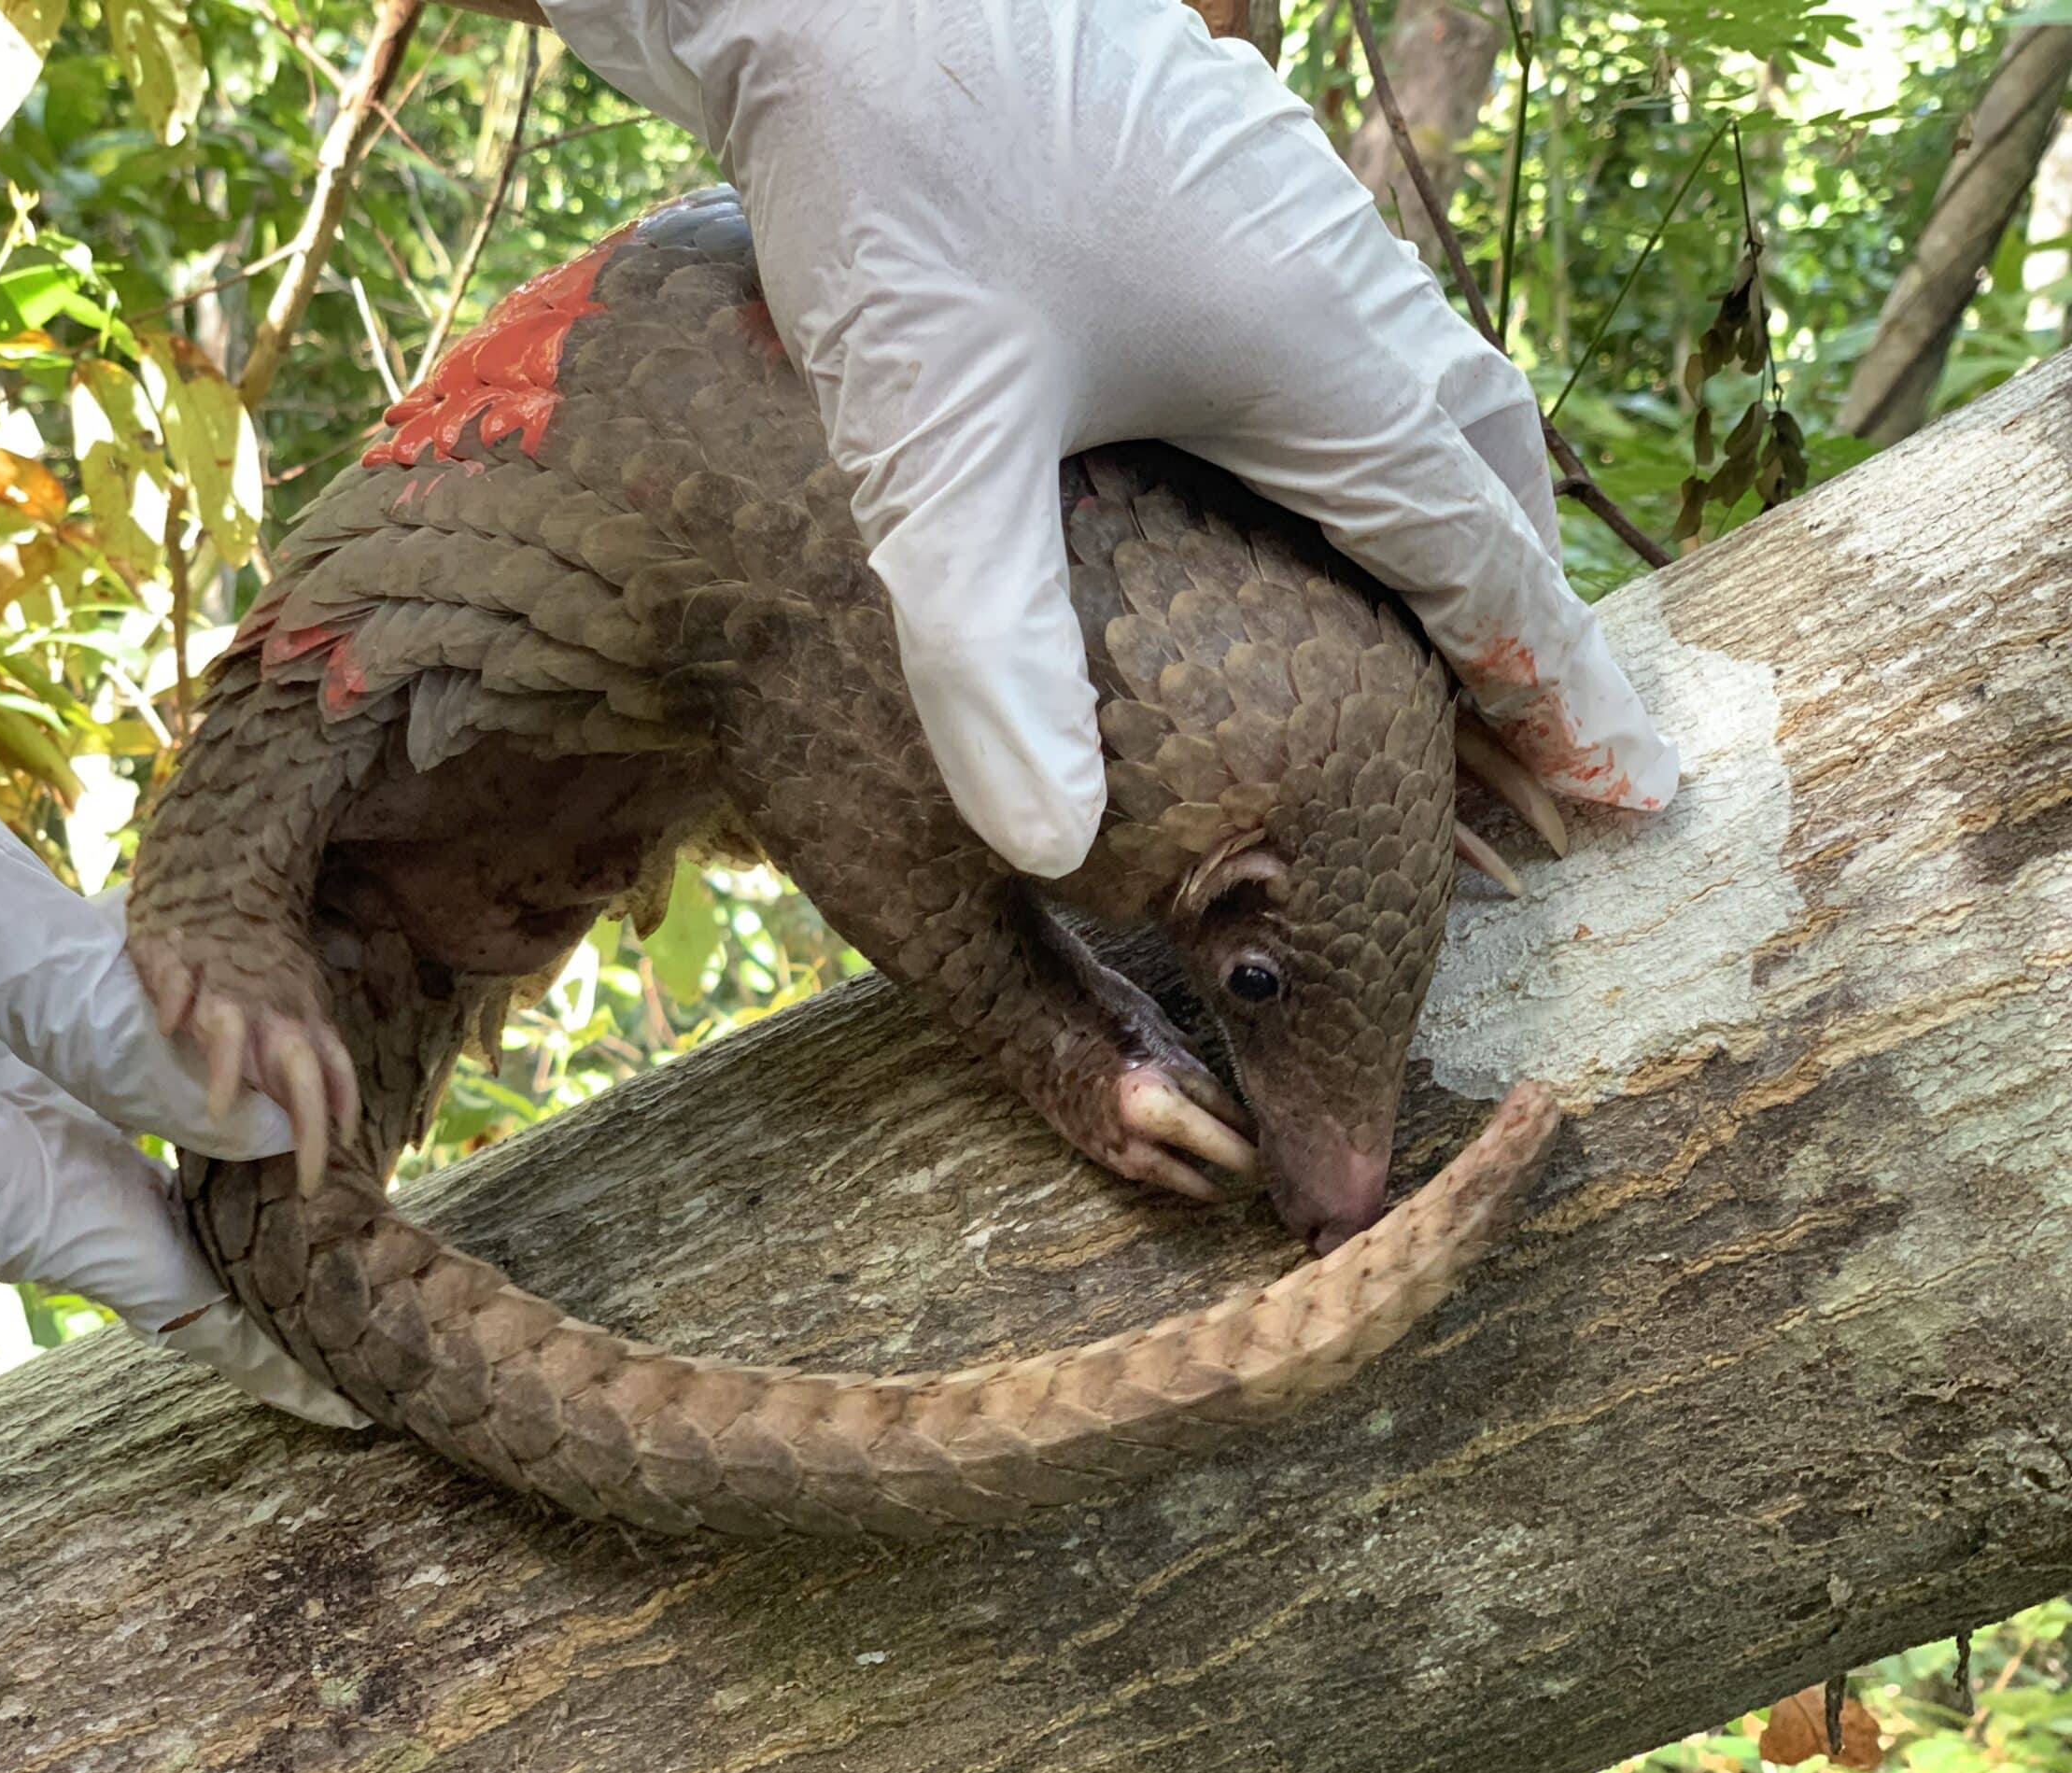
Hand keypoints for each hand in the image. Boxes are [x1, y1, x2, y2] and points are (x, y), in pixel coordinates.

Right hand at [0, 698, 364, 1429]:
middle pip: (109, 1214)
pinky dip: (95, 1076)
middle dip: (227, 1204)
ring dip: (169, 1130)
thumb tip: (270, 1127)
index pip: (134, 1278)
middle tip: (357, 1208)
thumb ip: (116, 1030)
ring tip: (298, 1117)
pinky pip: (9, 1094)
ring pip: (64, 1148)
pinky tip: (174, 1037)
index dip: (252, 1321)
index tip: (345, 1384)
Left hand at [541, 0, 1678, 874]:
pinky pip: (1354, 326)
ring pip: (1424, 381)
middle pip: (1482, 464)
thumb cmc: (890, 179)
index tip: (1627, 791)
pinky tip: (1307, 460)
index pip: (1474, 557)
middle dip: (1525, 608)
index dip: (1547, 692)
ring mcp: (1280, 207)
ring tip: (1459, 618)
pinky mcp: (1215, 174)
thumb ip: (988, 654)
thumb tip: (1049, 852)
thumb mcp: (926, 441)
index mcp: (1308, 350)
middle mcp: (1331, 272)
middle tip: (1555, 733)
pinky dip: (1379, 427)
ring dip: (1459, 509)